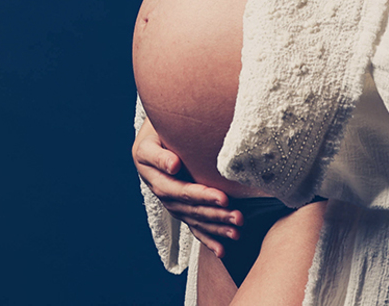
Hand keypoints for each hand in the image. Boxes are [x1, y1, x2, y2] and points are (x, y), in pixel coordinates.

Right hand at [132, 120, 242, 257]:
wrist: (151, 144)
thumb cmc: (154, 138)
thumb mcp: (150, 144)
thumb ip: (159, 155)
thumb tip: (174, 165)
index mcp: (156, 180)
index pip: (181, 191)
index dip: (202, 196)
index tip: (224, 197)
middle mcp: (165, 196)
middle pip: (192, 209)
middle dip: (216, 214)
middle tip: (238, 217)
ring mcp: (174, 205)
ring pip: (197, 220)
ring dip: (217, 228)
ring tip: (237, 232)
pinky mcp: (182, 210)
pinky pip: (195, 227)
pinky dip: (208, 240)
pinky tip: (222, 251)